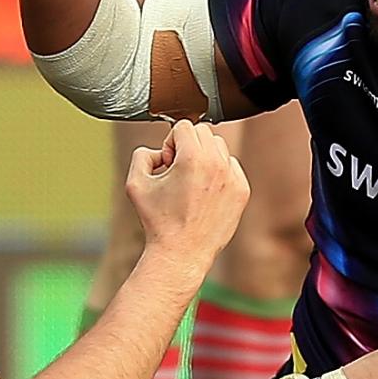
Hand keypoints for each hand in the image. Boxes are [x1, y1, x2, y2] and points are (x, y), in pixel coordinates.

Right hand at [127, 121, 249, 266]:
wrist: (181, 252)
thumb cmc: (158, 221)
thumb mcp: (135, 183)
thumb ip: (142, 154)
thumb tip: (159, 150)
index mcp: (193, 158)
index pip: (184, 126)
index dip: (171, 143)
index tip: (168, 164)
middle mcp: (217, 164)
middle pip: (204, 132)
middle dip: (188, 146)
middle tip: (178, 172)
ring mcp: (233, 177)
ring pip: (219, 147)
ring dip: (204, 157)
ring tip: (191, 182)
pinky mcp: (242, 190)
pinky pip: (231, 166)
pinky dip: (218, 173)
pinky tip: (204, 193)